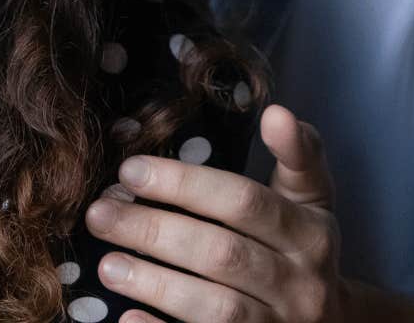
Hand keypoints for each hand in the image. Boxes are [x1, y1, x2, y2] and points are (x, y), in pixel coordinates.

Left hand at [86, 104, 346, 322]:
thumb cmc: (305, 249)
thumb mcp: (312, 200)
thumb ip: (298, 154)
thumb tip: (276, 112)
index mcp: (310, 234)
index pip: (244, 203)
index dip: (186, 184)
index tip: (130, 169)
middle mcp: (300, 284)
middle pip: (221, 254)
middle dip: (155, 231)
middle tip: (101, 213)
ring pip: (215, 308)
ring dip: (156, 285)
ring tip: (107, 264)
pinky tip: (128, 318)